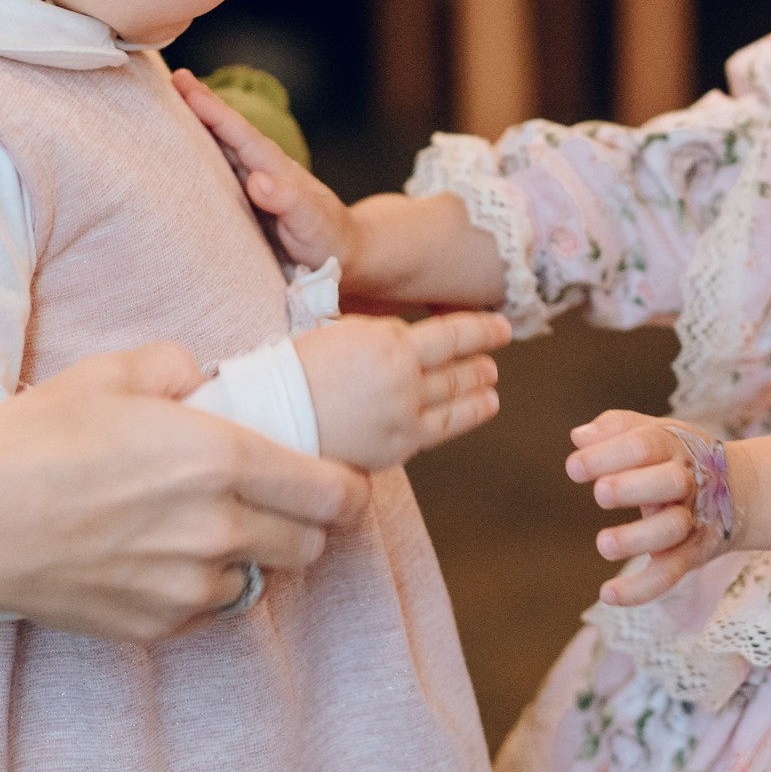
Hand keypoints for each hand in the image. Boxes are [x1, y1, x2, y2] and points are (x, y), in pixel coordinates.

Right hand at [0, 341, 369, 639]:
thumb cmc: (27, 443)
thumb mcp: (107, 374)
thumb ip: (176, 366)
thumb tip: (203, 376)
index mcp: (220, 460)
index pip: (335, 493)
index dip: (346, 487)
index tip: (334, 478)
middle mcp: (216, 531)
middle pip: (312, 546)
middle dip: (306, 523)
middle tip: (273, 500)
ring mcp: (184, 588)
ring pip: (259, 581)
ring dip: (250, 557)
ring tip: (201, 525)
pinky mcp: (151, 627)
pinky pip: (206, 609)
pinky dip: (199, 587)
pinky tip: (154, 555)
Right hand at [174, 68, 359, 271]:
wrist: (342, 252)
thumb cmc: (328, 237)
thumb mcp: (311, 222)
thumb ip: (288, 201)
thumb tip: (256, 179)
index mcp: (275, 168)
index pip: (238, 134)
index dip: (211, 109)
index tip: (185, 84)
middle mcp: (261, 169)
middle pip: (226, 133)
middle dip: (199, 106)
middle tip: (172, 77)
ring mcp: (253, 185)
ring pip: (220, 149)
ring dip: (196, 128)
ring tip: (169, 107)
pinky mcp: (246, 202)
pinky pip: (218, 175)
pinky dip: (201, 159)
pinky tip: (184, 154)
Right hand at [295, 311, 509, 471]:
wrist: (270, 416)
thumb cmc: (293, 369)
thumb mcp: (338, 331)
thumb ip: (378, 332)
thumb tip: (404, 335)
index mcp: (387, 342)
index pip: (450, 334)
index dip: (480, 329)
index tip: (500, 325)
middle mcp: (403, 377)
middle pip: (457, 365)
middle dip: (481, 356)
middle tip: (496, 352)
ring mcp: (404, 414)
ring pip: (456, 395)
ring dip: (479, 383)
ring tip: (492, 378)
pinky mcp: (398, 446)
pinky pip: (444, 428)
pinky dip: (470, 414)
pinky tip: (484, 406)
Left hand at [567, 409, 744, 605]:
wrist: (737, 490)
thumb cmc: (676, 458)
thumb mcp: (653, 433)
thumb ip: (616, 429)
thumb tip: (579, 437)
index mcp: (673, 447)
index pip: (644, 443)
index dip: (608, 454)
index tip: (573, 468)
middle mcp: (686, 482)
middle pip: (668, 482)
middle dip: (632, 487)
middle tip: (600, 494)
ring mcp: (690, 520)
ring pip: (671, 530)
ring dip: (636, 538)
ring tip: (603, 544)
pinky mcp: (690, 555)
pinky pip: (669, 574)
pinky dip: (641, 588)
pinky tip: (608, 594)